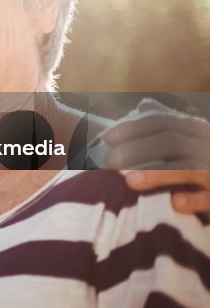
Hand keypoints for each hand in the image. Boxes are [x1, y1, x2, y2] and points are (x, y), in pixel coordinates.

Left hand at [102, 98, 209, 213]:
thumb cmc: (197, 164)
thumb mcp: (186, 141)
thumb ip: (165, 125)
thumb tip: (144, 105)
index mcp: (195, 130)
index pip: (161, 122)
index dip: (132, 128)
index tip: (107, 138)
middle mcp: (207, 146)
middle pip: (172, 141)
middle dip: (137, 150)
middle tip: (110, 161)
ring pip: (189, 168)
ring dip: (158, 174)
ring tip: (130, 181)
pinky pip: (208, 198)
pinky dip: (193, 200)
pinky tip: (174, 202)